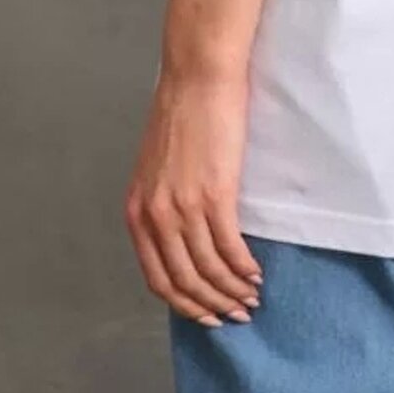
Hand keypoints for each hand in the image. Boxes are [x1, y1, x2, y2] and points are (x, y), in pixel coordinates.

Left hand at [124, 70, 263, 326]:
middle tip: (236, 315)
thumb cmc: (182, 114)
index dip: (185, 305)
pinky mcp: (214, 194)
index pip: (157, 279)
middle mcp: (155, 216)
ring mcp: (183, 207)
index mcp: (137, 212)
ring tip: (251, 297)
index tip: (207, 315)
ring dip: (232, 291)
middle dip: (211, 306)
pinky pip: (230, 247)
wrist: (198, 77)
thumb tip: (183, 240)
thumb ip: (162, 205)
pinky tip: (256, 273)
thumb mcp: (156, 169)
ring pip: (208, 270)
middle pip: (183, 283)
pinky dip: (244, 267)